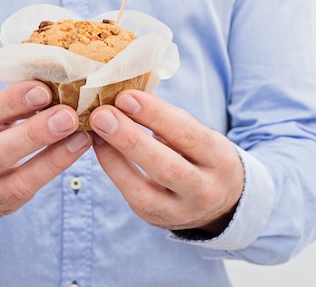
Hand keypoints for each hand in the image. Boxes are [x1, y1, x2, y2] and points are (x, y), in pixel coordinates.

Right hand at [0, 80, 91, 216]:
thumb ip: (2, 105)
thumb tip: (47, 85)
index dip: (10, 103)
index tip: (42, 89)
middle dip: (34, 134)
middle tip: (67, 115)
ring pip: (15, 181)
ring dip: (53, 157)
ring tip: (80, 135)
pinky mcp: (0, 207)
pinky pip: (29, 191)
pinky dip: (55, 168)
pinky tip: (76, 148)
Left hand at [90, 90, 243, 234]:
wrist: (219, 201)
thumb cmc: (201, 154)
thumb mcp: (197, 133)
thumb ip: (166, 117)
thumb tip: (126, 96)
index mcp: (220, 159)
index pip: (187, 135)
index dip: (155, 115)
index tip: (126, 96)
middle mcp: (206, 190)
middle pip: (166, 167)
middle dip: (130, 139)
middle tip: (102, 115)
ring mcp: (180, 212)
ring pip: (143, 190)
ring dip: (114, 157)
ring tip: (95, 129)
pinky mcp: (156, 220)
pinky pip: (131, 196)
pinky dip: (112, 169)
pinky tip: (99, 146)